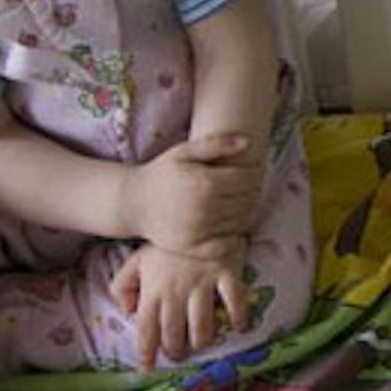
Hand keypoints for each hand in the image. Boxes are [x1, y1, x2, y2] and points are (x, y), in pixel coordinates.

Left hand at [113, 240, 253, 368]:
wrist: (193, 211)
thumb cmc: (164, 241)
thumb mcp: (136, 260)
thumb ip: (123, 286)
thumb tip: (129, 310)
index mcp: (153, 291)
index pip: (146, 330)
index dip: (146, 352)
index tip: (147, 368)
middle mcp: (177, 294)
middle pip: (175, 334)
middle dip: (175, 351)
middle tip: (178, 355)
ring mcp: (203, 285)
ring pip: (202, 326)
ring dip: (201, 341)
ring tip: (201, 345)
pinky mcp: (226, 274)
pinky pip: (234, 300)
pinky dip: (238, 316)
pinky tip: (239, 327)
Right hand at [123, 131, 264, 252]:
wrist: (133, 203)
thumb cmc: (161, 173)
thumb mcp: (183, 152)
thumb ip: (215, 144)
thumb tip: (247, 142)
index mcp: (206, 182)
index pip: (249, 179)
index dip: (257, 173)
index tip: (255, 171)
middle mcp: (204, 208)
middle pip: (248, 201)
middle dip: (253, 192)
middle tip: (249, 187)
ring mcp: (199, 230)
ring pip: (241, 222)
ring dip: (247, 213)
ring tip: (240, 203)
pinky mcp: (192, 248)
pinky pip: (225, 246)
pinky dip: (234, 238)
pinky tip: (232, 227)